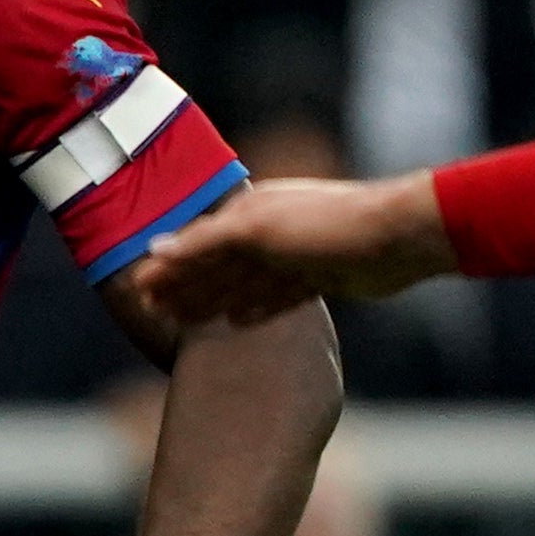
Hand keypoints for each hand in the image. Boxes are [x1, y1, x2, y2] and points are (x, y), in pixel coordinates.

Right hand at [122, 174, 452, 327]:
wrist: (397, 238)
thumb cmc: (325, 225)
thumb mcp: (256, 228)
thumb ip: (204, 240)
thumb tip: (154, 249)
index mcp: (249, 213)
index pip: (195, 243)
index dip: (166, 267)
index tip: (137, 290)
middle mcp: (269, 232)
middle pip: (215, 264)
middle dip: (184, 286)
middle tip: (152, 311)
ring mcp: (295, 255)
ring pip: (242, 283)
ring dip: (212, 300)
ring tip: (184, 322)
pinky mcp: (320, 278)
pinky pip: (276, 297)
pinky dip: (255, 309)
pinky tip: (237, 322)